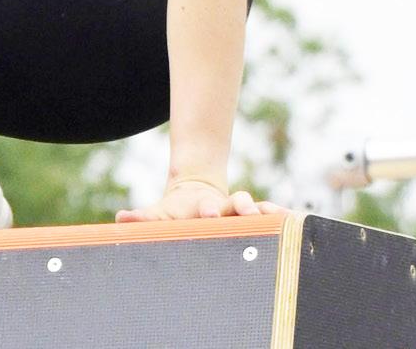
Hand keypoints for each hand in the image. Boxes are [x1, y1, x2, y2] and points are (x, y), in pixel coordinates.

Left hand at [115, 178, 286, 223]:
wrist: (196, 195)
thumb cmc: (176, 213)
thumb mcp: (161, 214)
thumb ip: (144, 218)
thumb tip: (121, 218)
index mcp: (202, 207)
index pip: (205, 207)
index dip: (207, 211)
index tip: (208, 214)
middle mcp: (225, 207)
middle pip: (235, 203)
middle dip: (241, 207)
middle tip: (245, 212)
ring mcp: (241, 211)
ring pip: (257, 208)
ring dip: (265, 211)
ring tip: (276, 216)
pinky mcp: (254, 218)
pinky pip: (271, 216)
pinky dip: (282, 218)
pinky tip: (295, 221)